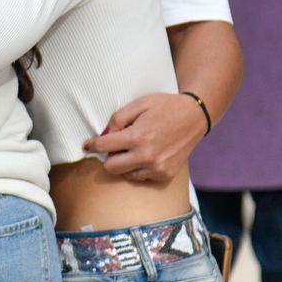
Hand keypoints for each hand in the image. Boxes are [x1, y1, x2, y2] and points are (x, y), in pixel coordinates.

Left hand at [82, 92, 205, 181]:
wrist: (194, 117)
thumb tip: (103, 135)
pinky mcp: (165, 175)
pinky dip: (137, 168)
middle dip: (108, 156)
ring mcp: (157, 168)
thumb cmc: (164, 107)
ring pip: (125, 174)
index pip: (104, 147)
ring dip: (123, 163)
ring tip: (132, 149)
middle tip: (113, 146)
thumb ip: (118, 119)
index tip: (87, 144)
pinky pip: (140, 177)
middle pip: (110, 167)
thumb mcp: (139, 104)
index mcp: (138, 137)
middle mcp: (147, 156)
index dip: (93, 144)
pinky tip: (145, 155)